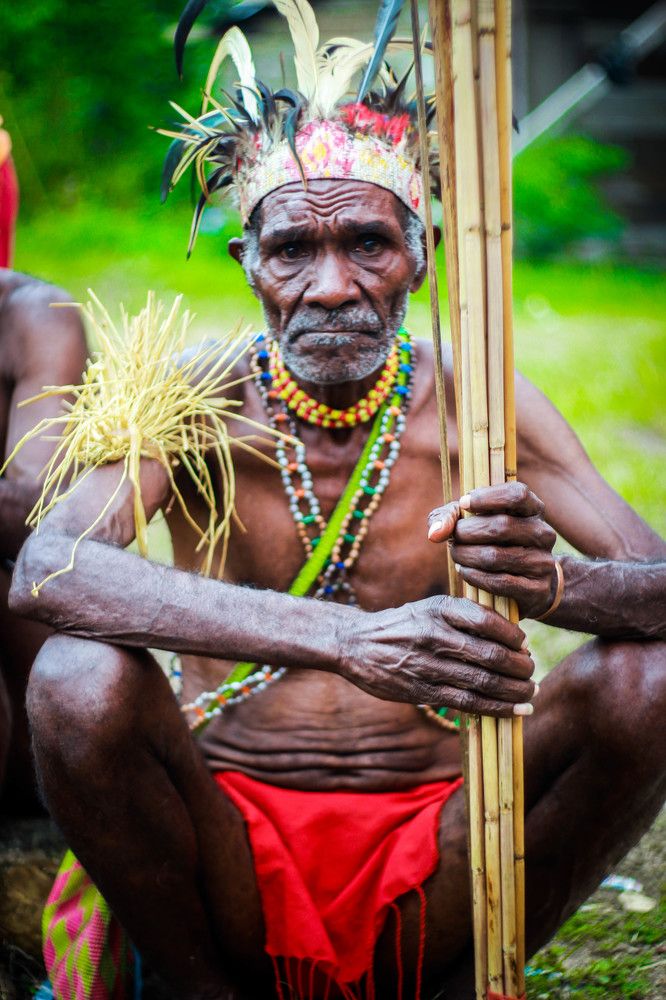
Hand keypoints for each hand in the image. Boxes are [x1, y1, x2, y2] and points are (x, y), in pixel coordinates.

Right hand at [342, 595, 535, 717]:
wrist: (355, 643)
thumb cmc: (402, 625)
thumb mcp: (429, 608)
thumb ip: (463, 617)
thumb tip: (510, 635)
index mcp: (438, 609)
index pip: (486, 620)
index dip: (512, 635)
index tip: (524, 644)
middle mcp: (434, 635)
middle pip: (490, 654)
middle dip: (519, 666)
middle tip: (531, 671)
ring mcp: (427, 665)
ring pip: (482, 681)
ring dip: (514, 690)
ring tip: (529, 691)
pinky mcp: (421, 691)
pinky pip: (466, 703)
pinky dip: (496, 708)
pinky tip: (515, 710)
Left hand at [428, 482, 557, 618]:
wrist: (526, 582)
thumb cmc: (494, 542)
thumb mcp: (472, 520)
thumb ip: (449, 517)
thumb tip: (434, 533)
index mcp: (533, 509)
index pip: (517, 494)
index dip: (488, 497)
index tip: (463, 504)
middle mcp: (543, 533)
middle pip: (501, 526)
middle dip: (467, 532)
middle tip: (454, 538)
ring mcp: (543, 562)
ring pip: (495, 556)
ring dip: (466, 555)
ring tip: (457, 554)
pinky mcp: (536, 589)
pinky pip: (499, 582)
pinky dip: (474, 576)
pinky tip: (465, 571)